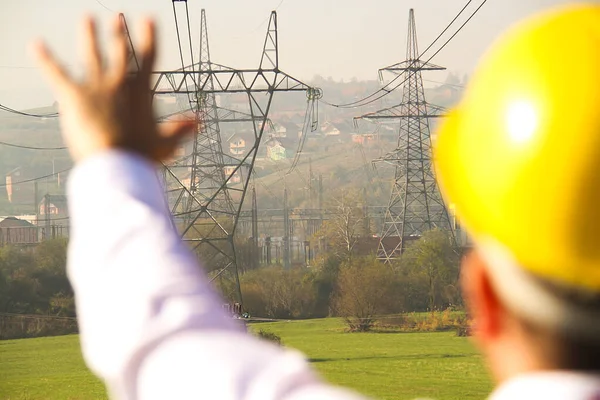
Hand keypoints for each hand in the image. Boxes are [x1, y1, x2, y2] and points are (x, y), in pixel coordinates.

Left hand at [33, 16, 194, 162]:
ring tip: (87, 19)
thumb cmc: (142, 156)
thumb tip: (200, 121)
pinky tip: (36, 45)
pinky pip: (57, 73)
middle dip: (117, 33)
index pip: (148, 59)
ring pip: (91, 55)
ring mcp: (96, 86)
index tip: (149, 18)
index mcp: (141, 92)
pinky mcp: (74, 95)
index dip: (150, 37)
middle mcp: (119, 83)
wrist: (118, 161)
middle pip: (119, 52)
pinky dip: (45, 59)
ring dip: (88, 36)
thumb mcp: (165, 144)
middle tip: (117, 16)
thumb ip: (181, 130)